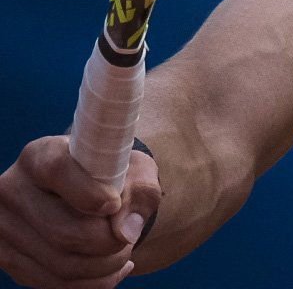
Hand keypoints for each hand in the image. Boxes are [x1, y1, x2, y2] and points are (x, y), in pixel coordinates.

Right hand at [0, 136, 159, 287]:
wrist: (87, 192)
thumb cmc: (112, 175)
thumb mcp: (134, 169)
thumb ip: (140, 190)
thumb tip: (125, 231)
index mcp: (40, 155)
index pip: (57, 171)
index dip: (90, 194)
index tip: (114, 205)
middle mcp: (11, 189)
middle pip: (62, 231)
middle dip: (108, 243)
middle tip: (129, 239)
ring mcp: (4, 228)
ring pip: (59, 264)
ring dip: (104, 266)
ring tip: (123, 252)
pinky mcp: (6, 257)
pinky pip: (52, 283)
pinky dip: (92, 282)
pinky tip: (112, 268)